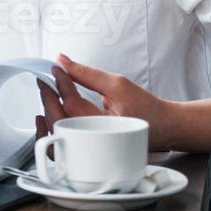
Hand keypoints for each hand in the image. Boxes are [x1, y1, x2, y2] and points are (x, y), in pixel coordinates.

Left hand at [36, 53, 173, 138]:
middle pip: (59, 124)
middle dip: (48, 99)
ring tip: (46, 95)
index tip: (55, 69)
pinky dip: (54, 127)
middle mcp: (96, 141)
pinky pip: (65, 140)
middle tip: (45, 81)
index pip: (72, 104)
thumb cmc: (146, 108)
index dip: (60, 83)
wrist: (165, 127)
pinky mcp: (90, 149)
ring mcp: (92, 149)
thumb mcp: (118, 84)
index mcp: (105, 125)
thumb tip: (62, 61)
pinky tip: (51, 114)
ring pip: (58, 137)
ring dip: (48, 115)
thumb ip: (87, 73)